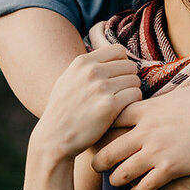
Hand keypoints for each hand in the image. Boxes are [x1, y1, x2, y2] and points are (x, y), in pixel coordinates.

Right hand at [30, 43, 141, 161]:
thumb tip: (115, 55)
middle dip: (129, 79)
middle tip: (120, 93)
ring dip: (132, 92)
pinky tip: (123, 111)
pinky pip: (136, 95)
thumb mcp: (68, 80)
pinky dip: (134, 103)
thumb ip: (88, 67)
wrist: (53, 139)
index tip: (117, 77)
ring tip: (120, 103)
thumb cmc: (63, 110)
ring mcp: (100, 88)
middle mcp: (91, 72)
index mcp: (82, 62)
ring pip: (135, 80)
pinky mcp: (110, 106)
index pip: (118, 50)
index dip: (122, 63)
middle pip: (130, 65)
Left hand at [91, 87, 189, 189]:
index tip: (98, 134)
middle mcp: (146, 131)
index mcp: (147, 110)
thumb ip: (158, 103)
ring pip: (122, 171)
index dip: (102, 128)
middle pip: (109, 148)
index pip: (112, 119)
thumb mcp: (178, 96)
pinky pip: (144, 185)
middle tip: (95, 165)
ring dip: (116, 178)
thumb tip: (151, 103)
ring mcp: (157, 151)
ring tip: (115, 181)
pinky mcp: (170, 169)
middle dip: (99, 159)